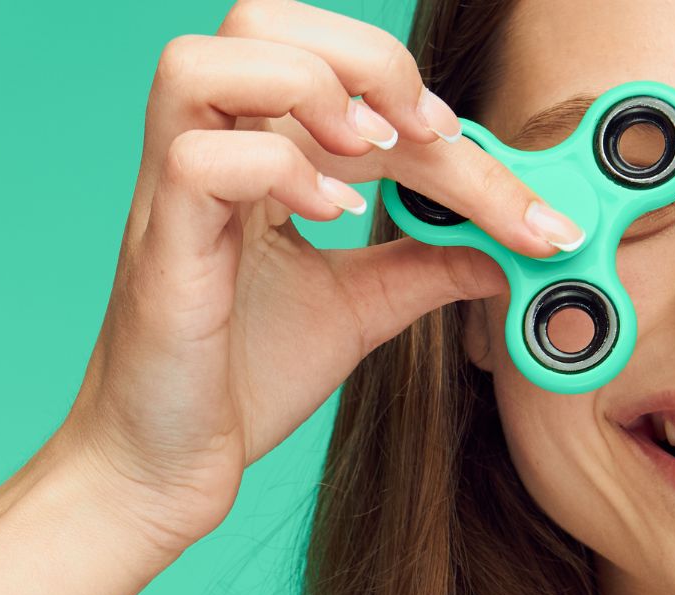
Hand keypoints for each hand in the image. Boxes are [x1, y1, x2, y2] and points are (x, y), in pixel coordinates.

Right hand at [51, 0, 581, 555]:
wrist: (165, 470)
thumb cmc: (238, 382)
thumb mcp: (359, 308)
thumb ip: (427, 263)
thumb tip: (514, 245)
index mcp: (251, 152)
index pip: (343, 81)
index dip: (433, 111)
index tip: (511, 190)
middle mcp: (205, 152)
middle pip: (262, 20)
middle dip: (370, 60)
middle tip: (434, 137)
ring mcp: (171, 193)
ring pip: (206, 59)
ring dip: (309, 87)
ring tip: (372, 155)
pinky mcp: (160, 245)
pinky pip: (201, 160)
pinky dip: (278, 172)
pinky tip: (328, 216)